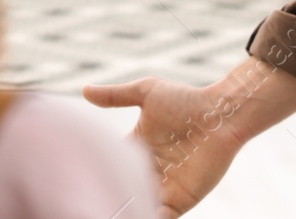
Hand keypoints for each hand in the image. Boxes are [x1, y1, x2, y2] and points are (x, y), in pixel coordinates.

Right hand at [82, 76, 246, 217]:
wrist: (221, 115)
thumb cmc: (187, 100)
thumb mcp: (147, 92)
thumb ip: (115, 96)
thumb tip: (84, 90)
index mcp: (135, 150)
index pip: (108, 167)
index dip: (92, 175)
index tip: (73, 183)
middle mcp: (146, 172)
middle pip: (120, 193)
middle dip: (106, 200)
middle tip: (83, 205)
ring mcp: (162, 189)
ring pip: (137, 208)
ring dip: (125, 212)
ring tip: (108, 213)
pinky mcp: (180, 202)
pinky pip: (161, 218)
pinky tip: (135, 218)